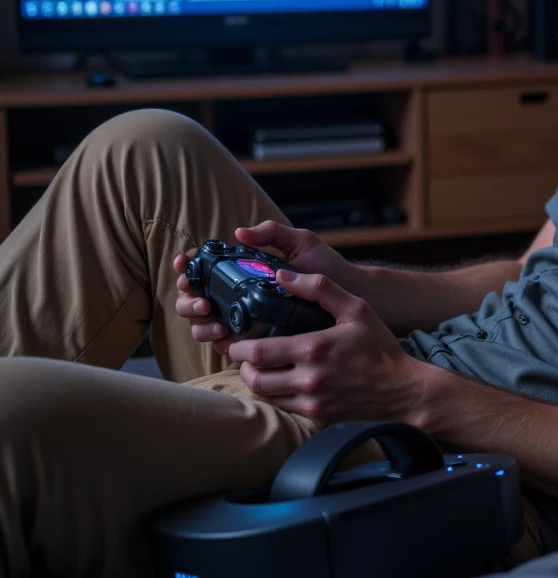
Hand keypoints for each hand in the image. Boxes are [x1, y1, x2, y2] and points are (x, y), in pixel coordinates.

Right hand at [173, 223, 354, 354]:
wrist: (353, 299)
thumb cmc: (329, 270)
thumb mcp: (302, 244)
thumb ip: (273, 233)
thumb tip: (240, 232)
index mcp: (246, 270)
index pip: (206, 268)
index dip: (189, 266)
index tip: (185, 265)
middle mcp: (240, 294)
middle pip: (196, 298)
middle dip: (189, 299)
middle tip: (202, 301)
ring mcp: (246, 318)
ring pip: (204, 323)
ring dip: (200, 323)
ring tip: (214, 321)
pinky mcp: (257, 340)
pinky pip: (226, 344)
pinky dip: (218, 342)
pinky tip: (225, 338)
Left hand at [227, 270, 423, 423]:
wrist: (403, 392)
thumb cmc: (380, 349)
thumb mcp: (357, 309)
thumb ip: (319, 288)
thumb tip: (283, 275)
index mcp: (313, 349)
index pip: (257, 352)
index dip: (238, 346)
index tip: (238, 339)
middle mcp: (308, 379)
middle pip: (254, 379)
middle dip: (242, 366)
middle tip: (244, 355)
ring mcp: (312, 403)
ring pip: (266, 397)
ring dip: (258, 382)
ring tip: (261, 368)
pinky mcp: (317, 418)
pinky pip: (285, 409)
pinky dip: (277, 396)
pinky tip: (283, 383)